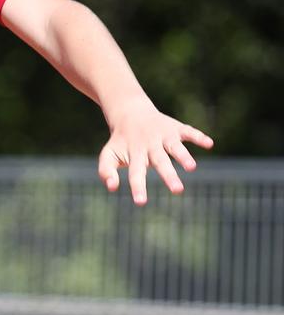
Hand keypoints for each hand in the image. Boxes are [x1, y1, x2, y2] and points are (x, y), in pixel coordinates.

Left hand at [98, 100, 213, 204]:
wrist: (129, 113)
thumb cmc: (121, 141)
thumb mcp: (109, 155)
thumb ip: (106, 171)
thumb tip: (112, 187)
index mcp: (135, 154)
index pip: (136, 173)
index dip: (138, 187)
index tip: (141, 202)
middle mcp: (150, 145)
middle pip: (160, 161)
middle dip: (169, 175)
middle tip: (178, 191)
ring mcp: (164, 136)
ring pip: (175, 147)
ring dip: (184, 156)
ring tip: (192, 167)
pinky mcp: (175, 128)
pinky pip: (189, 131)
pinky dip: (198, 137)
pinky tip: (209, 144)